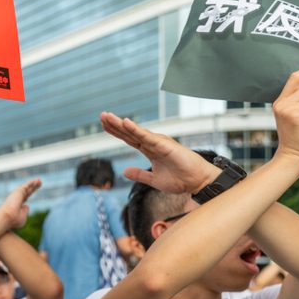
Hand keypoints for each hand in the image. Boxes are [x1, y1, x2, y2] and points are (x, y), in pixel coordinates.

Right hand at [0, 179, 41, 228]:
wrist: (8, 216)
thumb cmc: (15, 219)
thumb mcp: (22, 217)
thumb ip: (25, 212)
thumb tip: (27, 206)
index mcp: (17, 205)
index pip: (25, 197)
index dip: (29, 193)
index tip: (33, 190)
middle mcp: (17, 198)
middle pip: (27, 191)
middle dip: (33, 187)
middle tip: (39, 183)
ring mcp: (17, 194)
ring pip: (28, 187)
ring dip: (34, 184)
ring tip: (40, 180)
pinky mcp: (19, 191)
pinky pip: (27, 185)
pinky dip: (32, 183)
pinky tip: (37, 181)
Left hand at [100, 113, 219, 194]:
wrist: (197, 182)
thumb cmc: (180, 179)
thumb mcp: (153, 179)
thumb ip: (139, 174)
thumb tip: (124, 171)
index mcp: (149, 150)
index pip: (129, 138)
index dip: (116, 131)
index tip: (103, 124)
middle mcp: (153, 143)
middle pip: (129, 132)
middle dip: (114, 124)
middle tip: (101, 115)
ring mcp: (158, 143)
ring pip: (135, 132)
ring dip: (121, 124)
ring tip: (107, 116)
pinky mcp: (165, 145)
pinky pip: (147, 137)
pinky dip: (136, 130)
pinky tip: (125, 123)